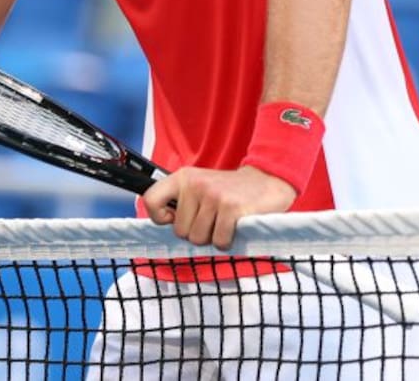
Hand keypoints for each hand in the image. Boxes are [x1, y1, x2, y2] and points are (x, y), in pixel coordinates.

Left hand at [141, 165, 296, 250]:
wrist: (268, 181)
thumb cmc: (230, 191)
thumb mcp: (200, 187)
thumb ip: (182, 203)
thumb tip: (165, 227)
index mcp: (183, 178)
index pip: (151, 199)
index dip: (158, 217)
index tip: (173, 219)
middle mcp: (195, 184)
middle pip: (180, 231)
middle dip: (196, 233)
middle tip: (212, 221)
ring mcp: (213, 195)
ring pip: (198, 239)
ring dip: (212, 238)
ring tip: (223, 222)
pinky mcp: (231, 208)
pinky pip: (219, 241)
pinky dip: (227, 242)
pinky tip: (234, 228)